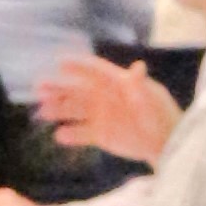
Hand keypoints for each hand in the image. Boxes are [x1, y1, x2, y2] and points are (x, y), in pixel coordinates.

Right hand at [39, 51, 178, 162]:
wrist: (165, 143)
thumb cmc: (162, 115)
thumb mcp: (151, 99)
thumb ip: (140, 85)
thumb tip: (139, 67)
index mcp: (115, 82)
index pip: (92, 70)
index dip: (77, 66)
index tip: (60, 63)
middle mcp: (103, 96)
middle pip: (76, 89)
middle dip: (58, 88)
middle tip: (40, 87)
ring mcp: (99, 115)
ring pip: (74, 110)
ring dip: (58, 109)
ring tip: (44, 111)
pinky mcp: (100, 134)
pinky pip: (81, 133)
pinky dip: (71, 135)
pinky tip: (59, 136)